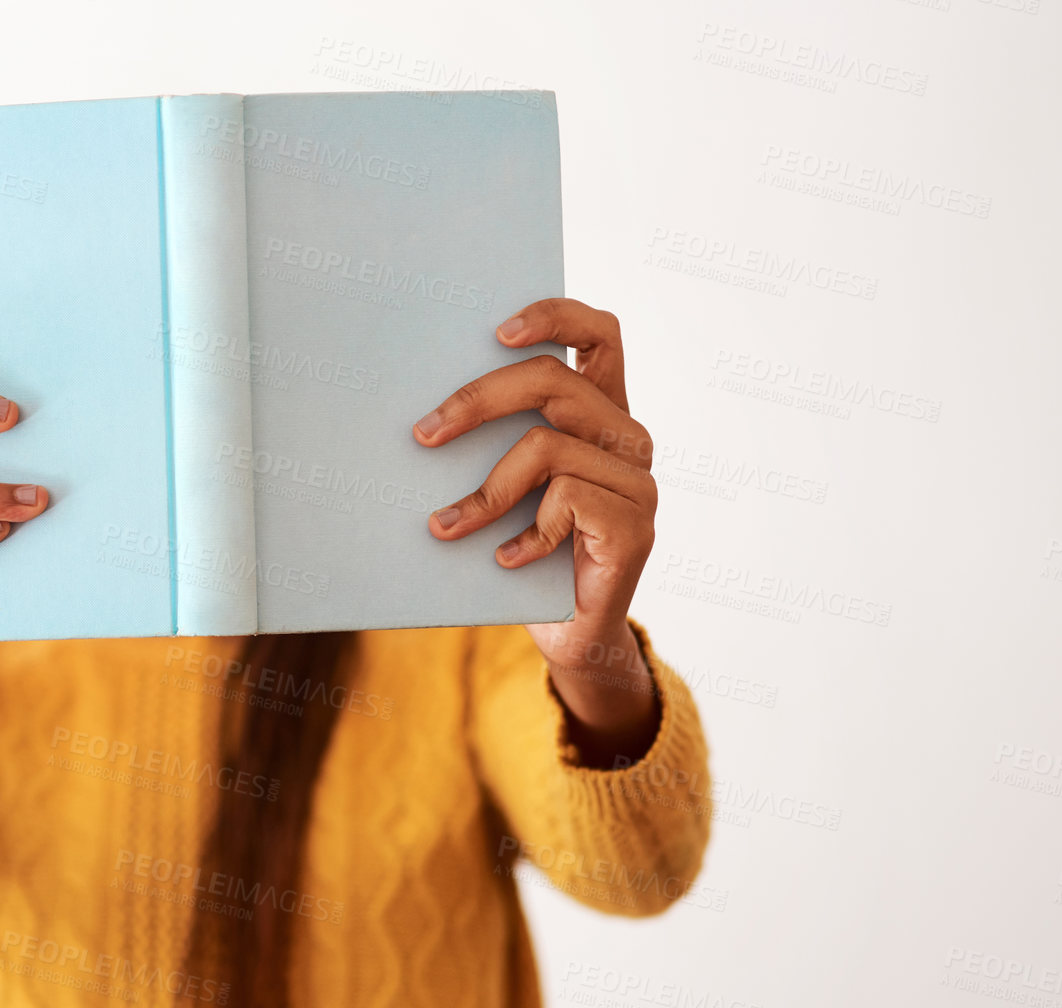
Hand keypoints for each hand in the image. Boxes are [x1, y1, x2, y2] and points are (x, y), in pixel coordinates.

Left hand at [411, 297, 659, 762]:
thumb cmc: (528, 552)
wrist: (570, 636)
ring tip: (446, 527)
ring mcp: (637, 482)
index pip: (600, 334)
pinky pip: (564, 501)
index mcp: (601, 412)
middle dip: (478, 401)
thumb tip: (426, 415)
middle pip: (553, 381)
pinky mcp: (635, 525)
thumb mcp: (509, 486)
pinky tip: (504, 560)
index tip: (497, 331)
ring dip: (485, 490)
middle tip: (424, 434)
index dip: (554, 316)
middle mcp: (626, 437)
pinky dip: (523, 533)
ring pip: (547, 446)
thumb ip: (496, 442)